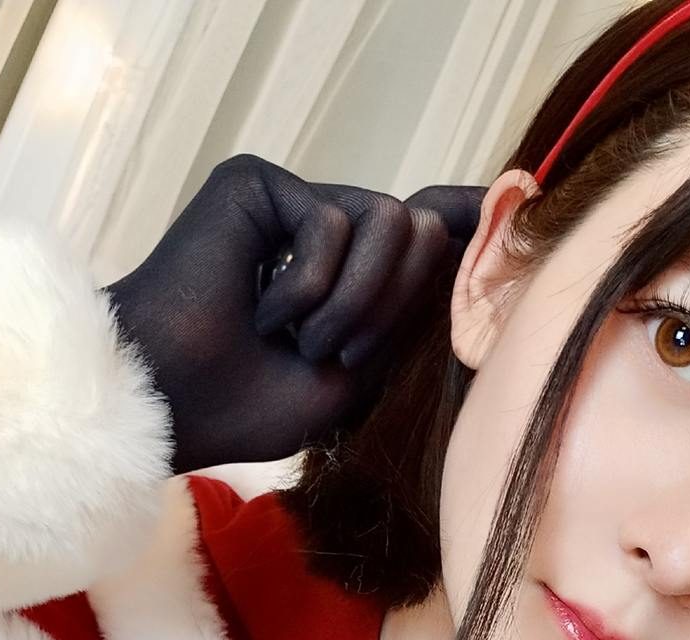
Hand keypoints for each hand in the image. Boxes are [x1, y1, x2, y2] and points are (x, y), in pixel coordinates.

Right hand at [102, 154, 484, 474]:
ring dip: (356, 303)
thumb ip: (414, 311)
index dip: (466, 224)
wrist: (177, 406)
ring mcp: (290, 200)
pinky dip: (309, 289)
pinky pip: (335, 225)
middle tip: (334, 354)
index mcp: (347, 273)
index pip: (421, 234)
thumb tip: (477, 232)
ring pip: (390, 221)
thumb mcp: (363, 368)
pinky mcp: (257, 184)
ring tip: (301, 340)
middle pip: (417, 230)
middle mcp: (323, 227)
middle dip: (392, 308)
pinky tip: (263, 314)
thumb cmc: (254, 403)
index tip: (512, 205)